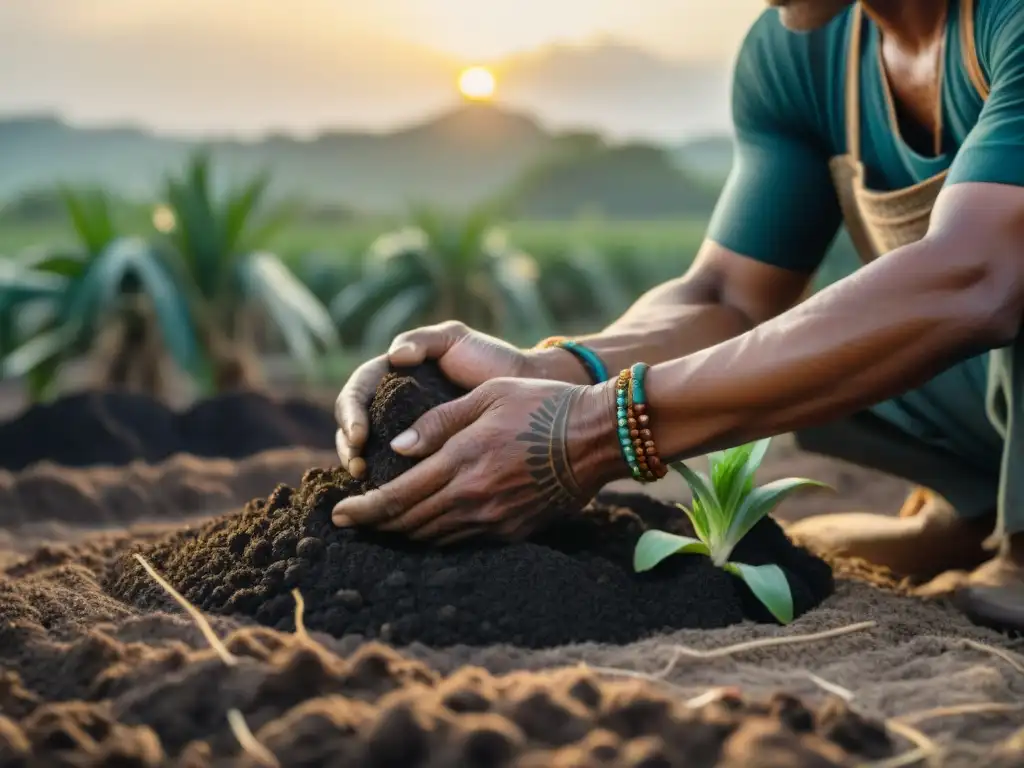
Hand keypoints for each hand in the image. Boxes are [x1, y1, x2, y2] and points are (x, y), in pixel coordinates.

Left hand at [331, 377, 621, 543]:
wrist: (600, 436)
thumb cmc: (543, 405)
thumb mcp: (486, 397)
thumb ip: (438, 422)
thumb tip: (399, 447)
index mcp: (461, 461)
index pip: (396, 497)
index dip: (363, 509)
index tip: (339, 514)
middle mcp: (473, 498)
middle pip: (409, 524)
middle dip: (376, 526)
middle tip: (352, 523)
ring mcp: (495, 519)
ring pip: (434, 537)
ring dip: (404, 534)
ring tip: (384, 526)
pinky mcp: (514, 531)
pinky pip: (464, 541)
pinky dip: (438, 536)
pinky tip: (429, 527)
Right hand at [336, 321, 536, 477]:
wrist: (524, 386)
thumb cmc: (489, 358)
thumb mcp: (454, 339)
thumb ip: (423, 340)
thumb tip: (395, 357)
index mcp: (393, 375)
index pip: (357, 392)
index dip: (351, 413)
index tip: (359, 434)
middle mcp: (393, 404)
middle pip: (354, 425)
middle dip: (349, 446)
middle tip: (358, 466)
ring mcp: (406, 430)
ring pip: (369, 450)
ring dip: (359, 465)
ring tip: (365, 480)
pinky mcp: (424, 453)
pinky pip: (396, 467)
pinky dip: (385, 479)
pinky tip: (386, 492)